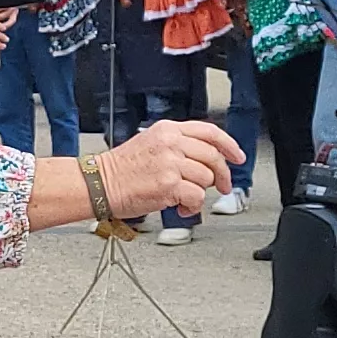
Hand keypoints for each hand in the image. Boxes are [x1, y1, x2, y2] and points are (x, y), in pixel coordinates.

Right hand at [93, 116, 245, 217]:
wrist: (99, 184)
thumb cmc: (120, 170)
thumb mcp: (150, 144)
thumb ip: (177, 146)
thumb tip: (204, 161)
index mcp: (167, 130)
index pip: (209, 132)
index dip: (229, 145)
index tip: (237, 156)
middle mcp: (171, 144)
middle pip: (213, 156)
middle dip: (222, 175)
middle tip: (222, 186)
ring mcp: (170, 164)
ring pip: (207, 178)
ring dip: (200, 193)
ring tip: (185, 198)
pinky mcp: (168, 185)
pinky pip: (197, 196)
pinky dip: (193, 206)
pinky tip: (181, 207)